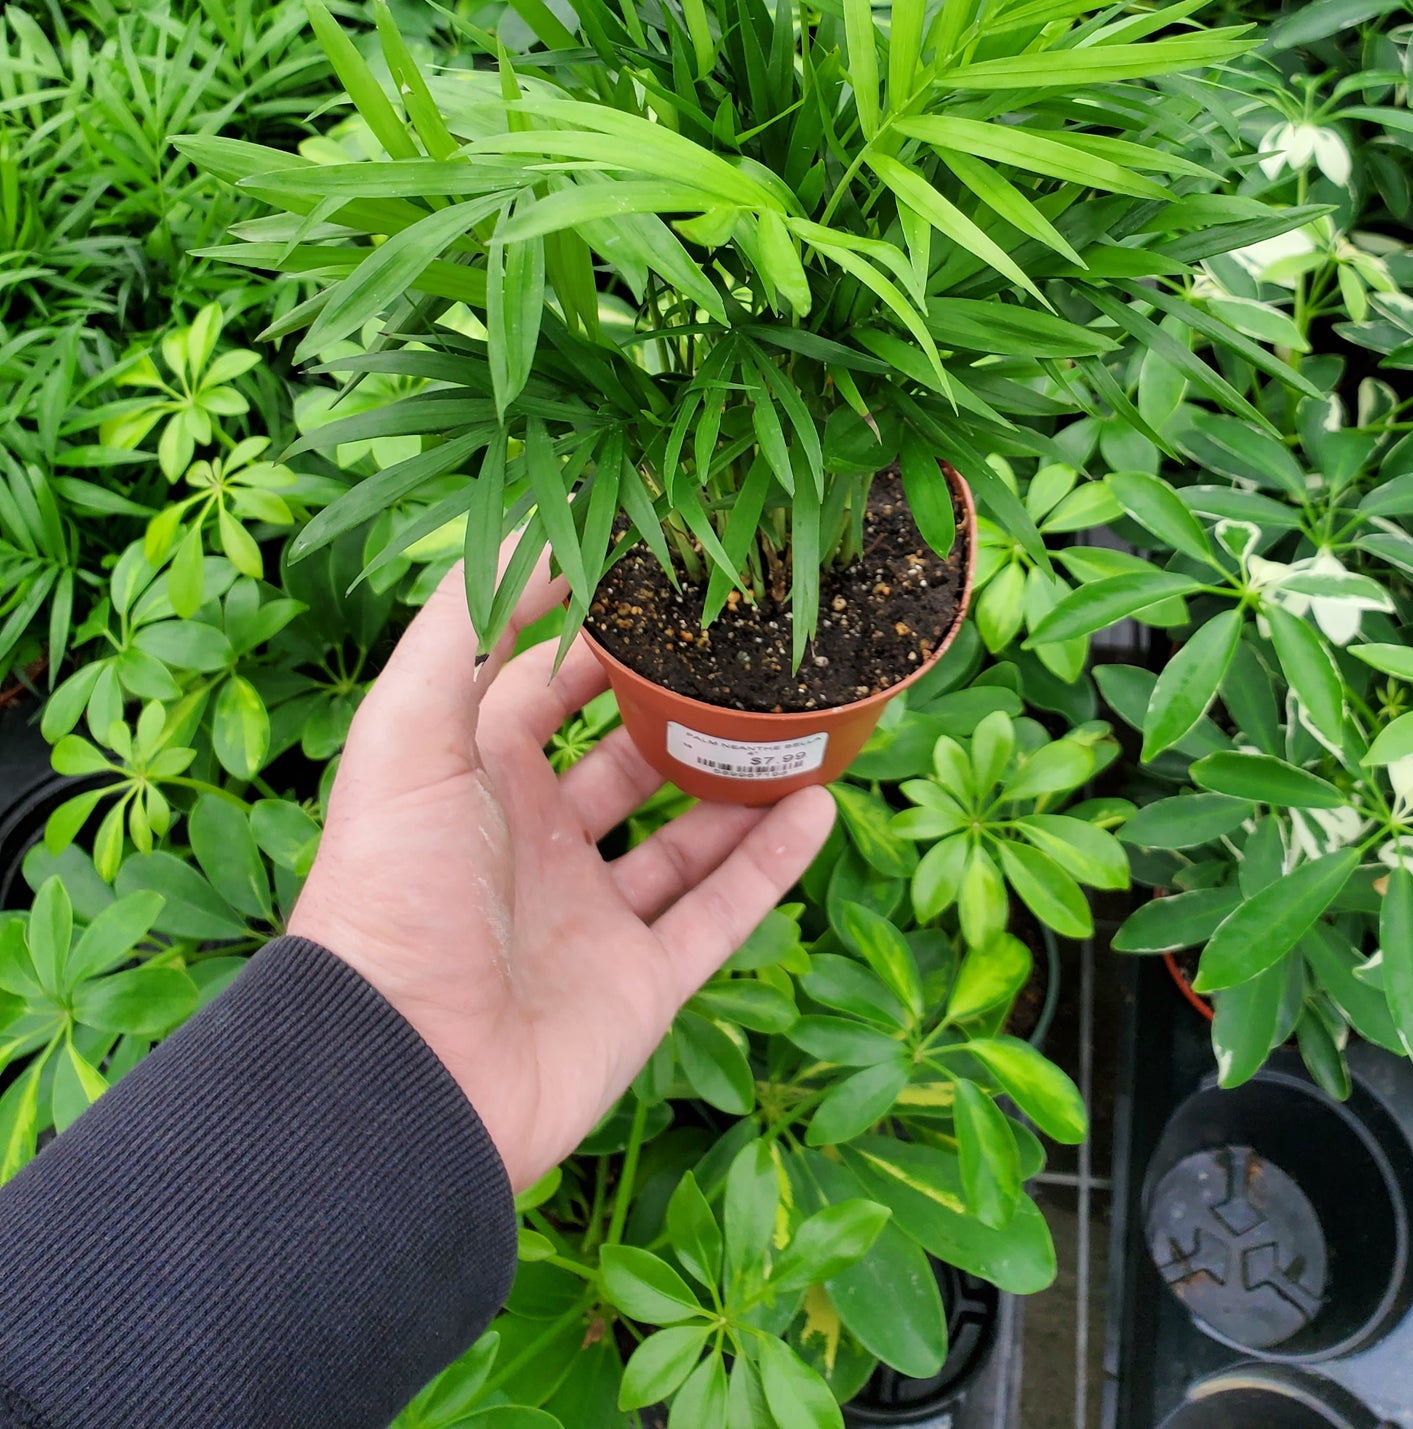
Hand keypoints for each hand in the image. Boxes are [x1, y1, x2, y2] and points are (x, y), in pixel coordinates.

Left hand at [289, 552, 835, 1191]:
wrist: (400, 1081)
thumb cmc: (394, 891)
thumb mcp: (408, 736)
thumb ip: (463, 629)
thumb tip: (531, 529)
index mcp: (475, 779)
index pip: (543, 685)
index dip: (595, 632)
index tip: (662, 575)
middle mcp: (536, 842)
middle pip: (626, 756)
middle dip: (680, 705)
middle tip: (751, 645)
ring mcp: (591, 917)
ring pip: (685, 833)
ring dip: (742, 780)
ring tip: (806, 720)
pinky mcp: (638, 986)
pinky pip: (720, 914)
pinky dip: (772, 863)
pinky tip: (821, 804)